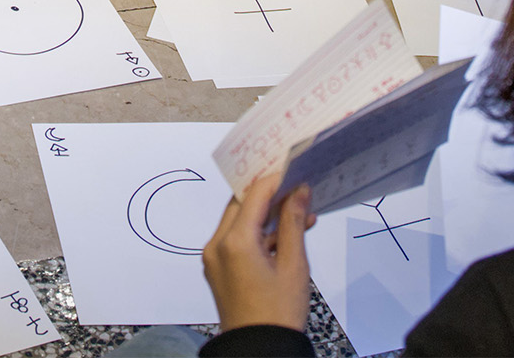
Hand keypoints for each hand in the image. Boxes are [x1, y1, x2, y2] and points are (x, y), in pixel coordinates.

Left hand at [203, 170, 315, 333]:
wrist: (260, 349)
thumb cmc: (278, 314)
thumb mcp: (294, 264)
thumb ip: (293, 222)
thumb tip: (299, 192)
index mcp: (234, 242)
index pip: (254, 194)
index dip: (276, 180)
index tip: (295, 173)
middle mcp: (217, 246)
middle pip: (242, 204)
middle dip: (269, 196)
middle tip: (297, 191)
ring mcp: (214, 258)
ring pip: (239, 221)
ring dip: (265, 216)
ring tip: (299, 217)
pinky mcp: (217, 269)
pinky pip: (236, 240)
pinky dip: (257, 234)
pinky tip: (283, 237)